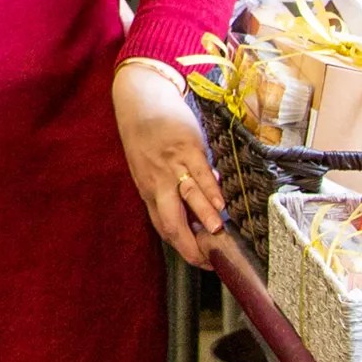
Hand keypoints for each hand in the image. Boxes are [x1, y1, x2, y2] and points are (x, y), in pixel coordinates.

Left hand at [117, 60, 225, 267]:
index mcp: (149, 190)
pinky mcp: (186, 147)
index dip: (182, 247)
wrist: (140, 99)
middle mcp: (158, 183)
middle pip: (172, 220)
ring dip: (204, 217)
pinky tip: (220, 203)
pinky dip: (210, 189)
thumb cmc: (146, 136)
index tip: (201, 261)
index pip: (164, 227)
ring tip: (218, 232)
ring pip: (188, 197)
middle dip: (190, 244)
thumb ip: (174, 188)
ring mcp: (172, 165)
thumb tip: (208, 204)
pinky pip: (200, 173)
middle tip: (208, 259)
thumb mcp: (152, 167)